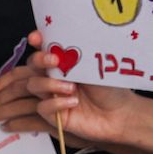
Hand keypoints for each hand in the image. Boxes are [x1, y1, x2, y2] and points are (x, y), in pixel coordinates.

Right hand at [0, 30, 141, 144]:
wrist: (120, 114)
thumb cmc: (111, 89)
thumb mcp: (94, 68)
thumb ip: (76, 58)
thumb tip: (60, 43)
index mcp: (64, 63)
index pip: (44, 50)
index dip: (37, 42)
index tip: (36, 37)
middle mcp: (54, 78)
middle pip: (32, 66)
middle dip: (39, 60)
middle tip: (55, 60)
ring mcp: (52, 96)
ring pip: (33, 85)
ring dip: (50, 84)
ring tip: (72, 87)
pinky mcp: (53, 115)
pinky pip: (42, 107)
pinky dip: (56, 103)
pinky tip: (73, 102)